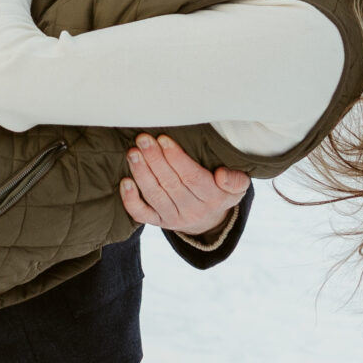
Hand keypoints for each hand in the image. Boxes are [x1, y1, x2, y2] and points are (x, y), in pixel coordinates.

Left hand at [119, 134, 250, 235]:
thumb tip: (222, 175)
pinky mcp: (159, 222)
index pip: (192, 177)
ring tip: (133, 153)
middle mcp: (192, 210)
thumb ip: (235, 180)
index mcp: (213, 198)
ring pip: (155, 195)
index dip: (176, 158)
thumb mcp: (237, 187)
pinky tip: (125, 182)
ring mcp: (173, 218)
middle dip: (155, 159)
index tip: (163, 139)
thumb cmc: (221, 192)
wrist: (209, 222)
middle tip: (143, 140)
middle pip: (170, 184)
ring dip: (141, 173)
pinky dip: (131, 200)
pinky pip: (142, 214)